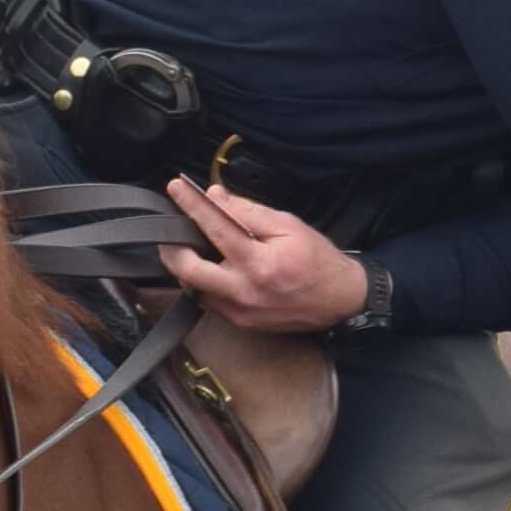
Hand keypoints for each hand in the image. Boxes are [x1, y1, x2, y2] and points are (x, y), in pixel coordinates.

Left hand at [159, 178, 368, 331]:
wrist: (339, 301)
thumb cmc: (317, 260)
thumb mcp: (289, 226)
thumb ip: (249, 212)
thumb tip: (216, 197)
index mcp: (259, 263)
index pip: (216, 227)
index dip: (192, 205)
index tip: (176, 188)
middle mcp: (243, 292)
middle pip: (187, 270)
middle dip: (172, 246)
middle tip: (171, 229)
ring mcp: (238, 312)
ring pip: (192, 288)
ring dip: (185, 265)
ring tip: (191, 246)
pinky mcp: (239, 322)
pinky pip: (207, 300)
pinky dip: (201, 282)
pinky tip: (210, 267)